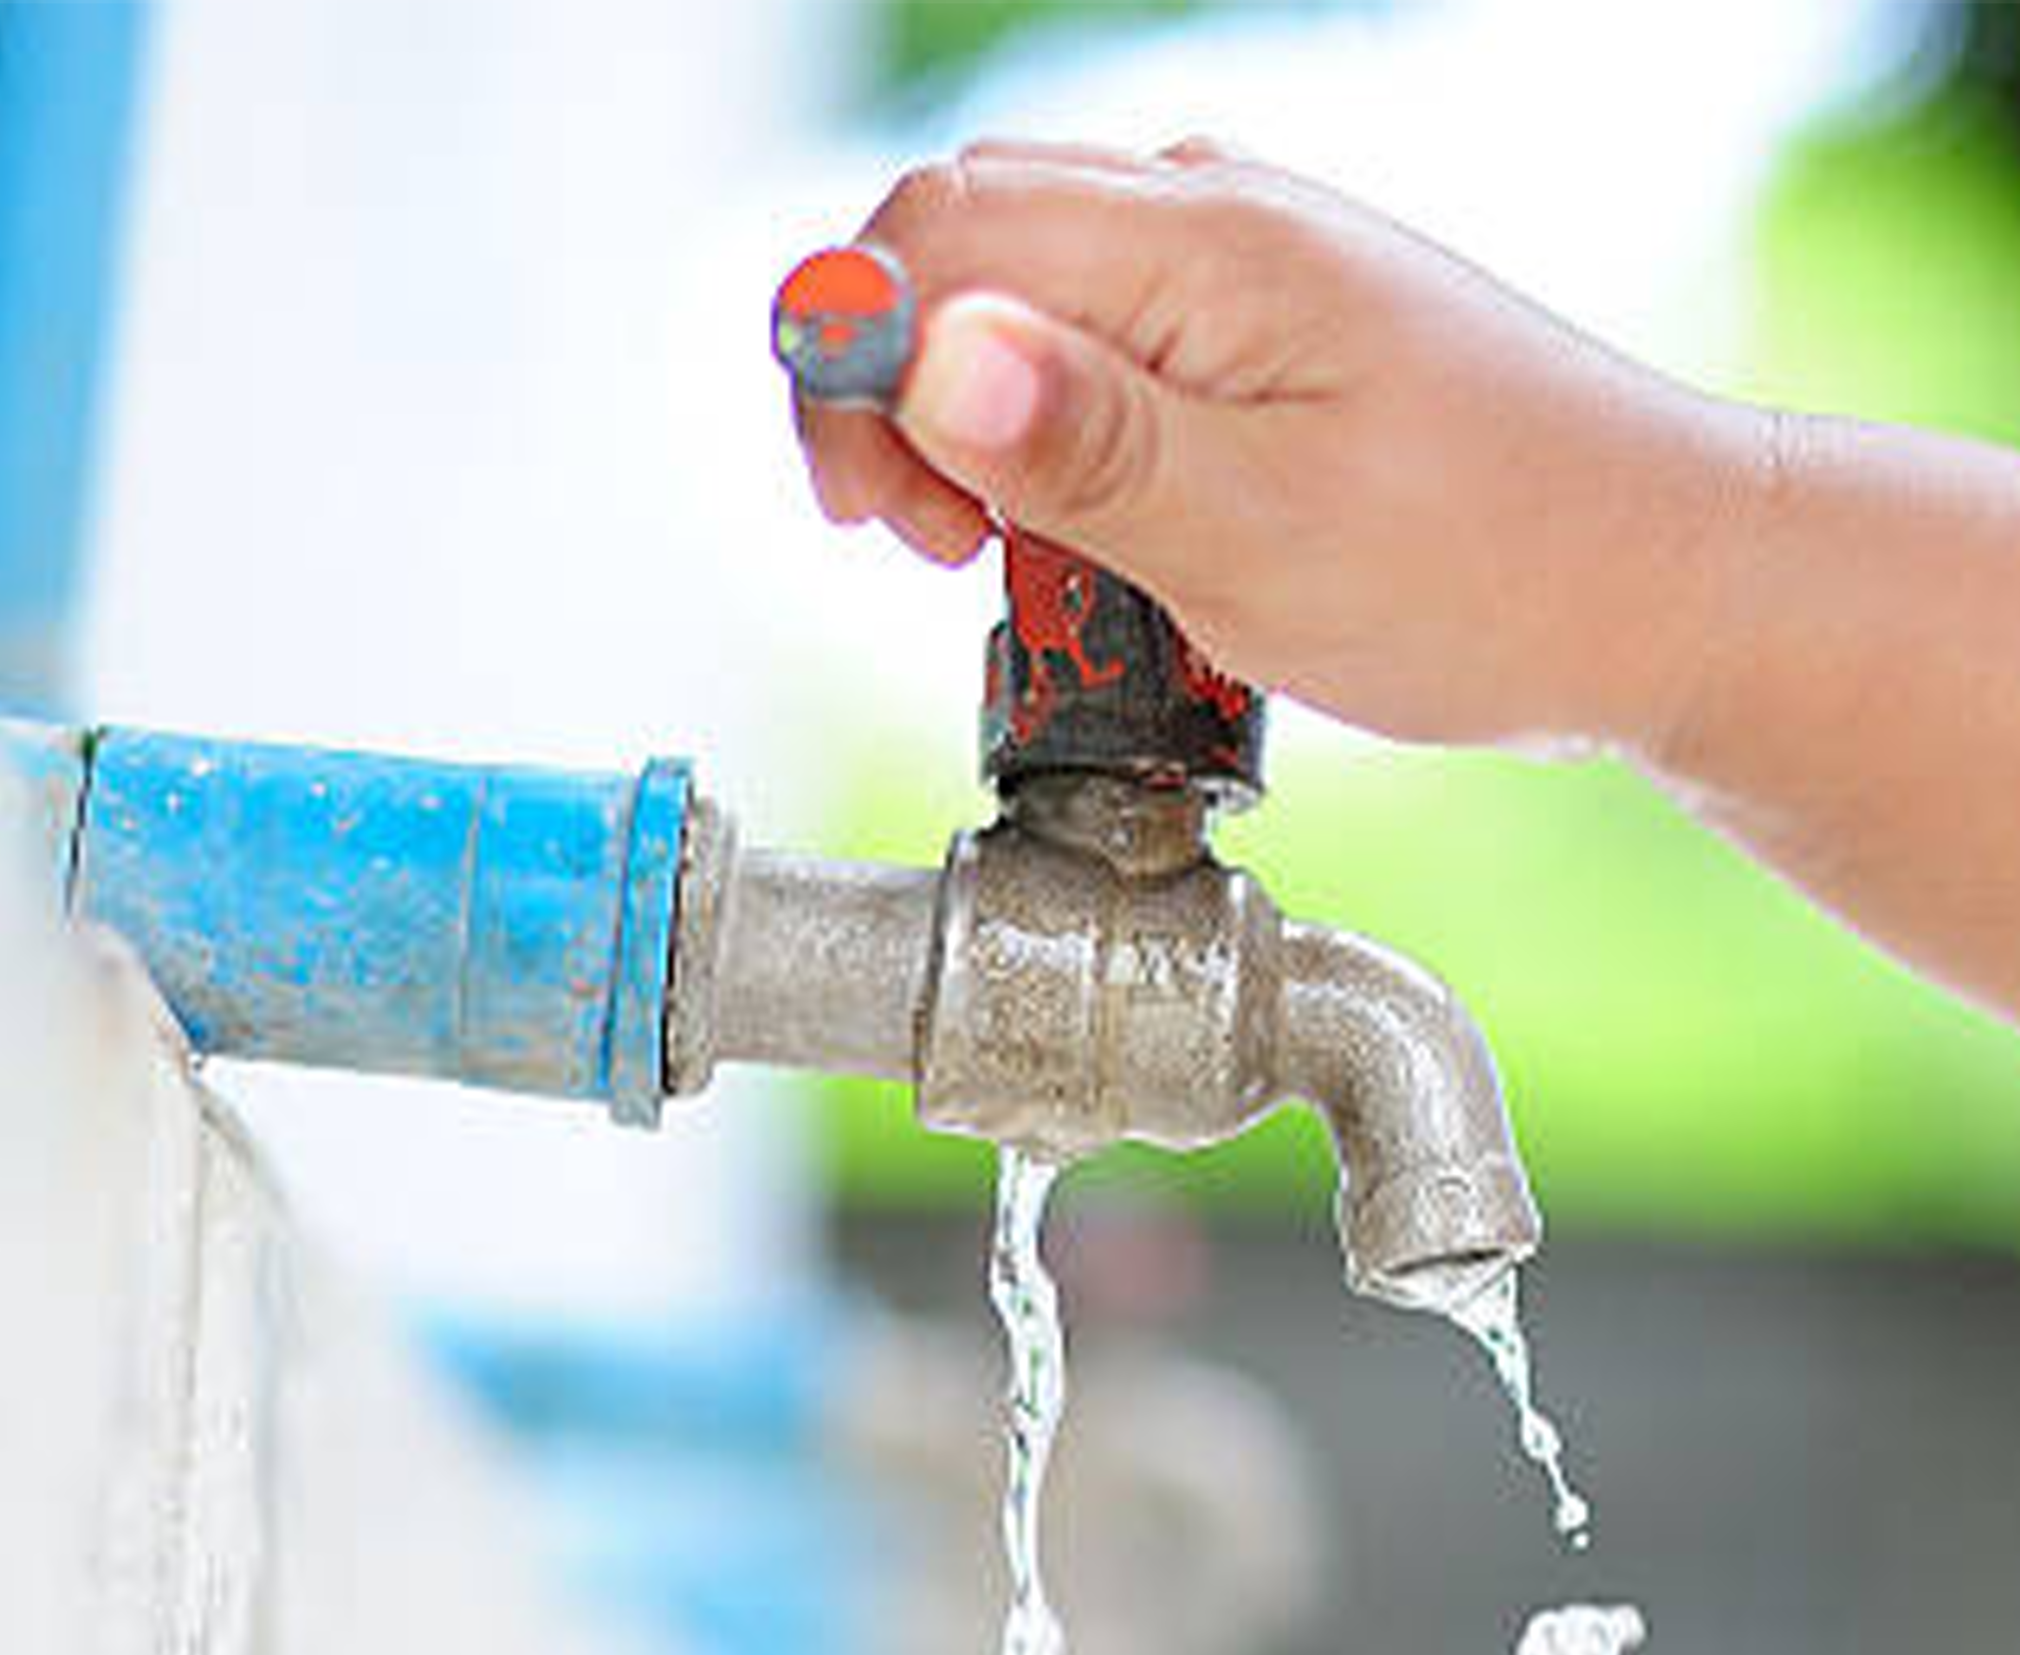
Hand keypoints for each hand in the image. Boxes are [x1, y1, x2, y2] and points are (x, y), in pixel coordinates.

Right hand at [794, 139, 1765, 758]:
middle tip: (934, 547)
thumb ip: (1084, 444)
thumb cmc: (1487, 572)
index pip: (934, 232)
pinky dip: (1043, 427)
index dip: (852, 362)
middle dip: (893, 391)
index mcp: (1207, 243)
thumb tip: (928, 351)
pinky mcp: (1260, 328)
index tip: (870, 514)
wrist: (1658, 584)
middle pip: (958, 239)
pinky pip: (1096, 338)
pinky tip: (1082, 525)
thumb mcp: (1259, 535)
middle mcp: (1216, 214)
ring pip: (1018, 290)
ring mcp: (1242, 264)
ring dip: (966, 416)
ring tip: (1006, 551)